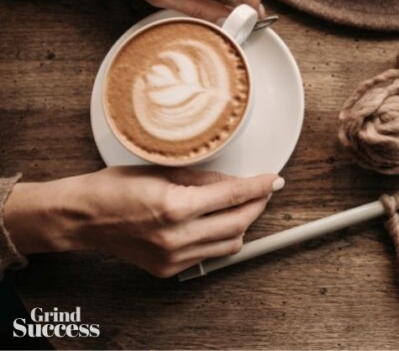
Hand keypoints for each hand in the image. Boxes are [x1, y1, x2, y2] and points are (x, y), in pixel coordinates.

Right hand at [3, 167, 283, 277]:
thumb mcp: (161, 171)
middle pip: (238, 223)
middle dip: (257, 205)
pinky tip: (217, 222)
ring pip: (229, 244)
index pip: (232, 195)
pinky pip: (209, 255)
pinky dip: (220, 238)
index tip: (274, 180)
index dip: (258, 186)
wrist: (82, 218)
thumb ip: (203, 179)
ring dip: (242, 224)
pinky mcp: (169, 269)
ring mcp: (173, 257)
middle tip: (263, 191)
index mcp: (175, 207)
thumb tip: (235, 181)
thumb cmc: (114, 188)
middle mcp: (177, 236)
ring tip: (242, 206)